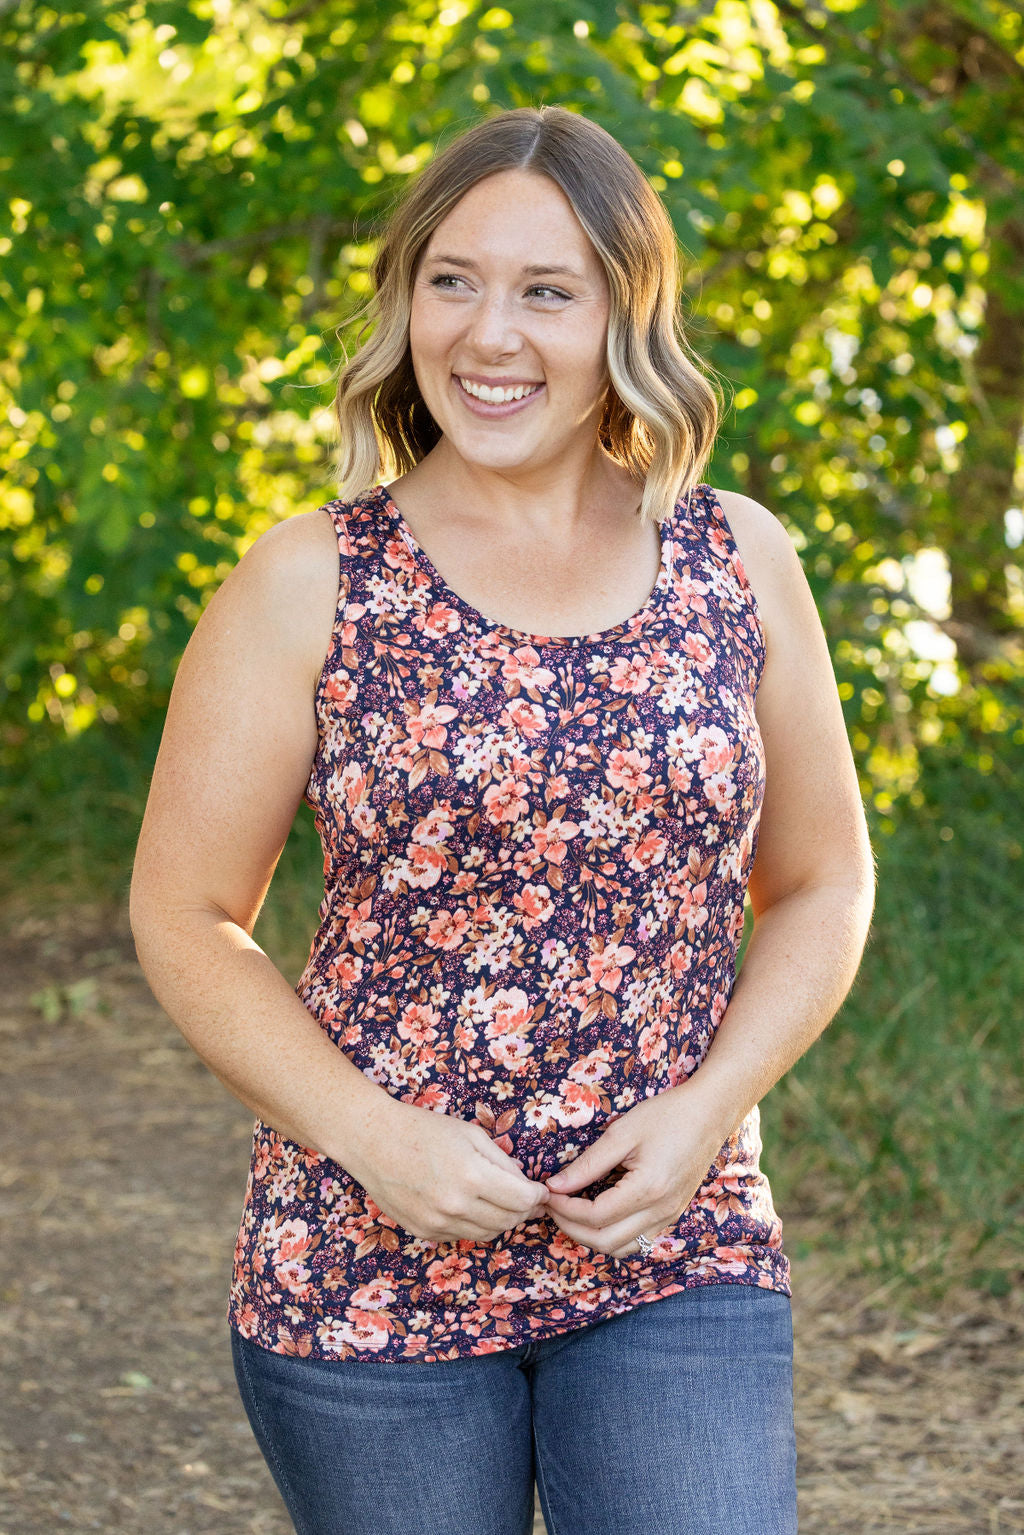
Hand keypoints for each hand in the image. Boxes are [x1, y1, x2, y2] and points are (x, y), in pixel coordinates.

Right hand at [347, 1095, 550, 1245]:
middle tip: (528, 1199)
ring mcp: (437, 1223)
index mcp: (471, 1176)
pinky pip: (461, 1236)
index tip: (541, 1190)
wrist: (372, 1141)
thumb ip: (502, 1162)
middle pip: (508, 1221)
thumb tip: (523, 1184)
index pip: (522, 1200)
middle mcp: (456, 1206)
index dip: (537, 1196)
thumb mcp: (471, 1134)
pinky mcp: (424, 1232)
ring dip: (502, 1221)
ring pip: (487, 1234)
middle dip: (524, 1210)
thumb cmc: (423, 1129)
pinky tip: (474, 1207)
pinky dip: (475, 1225)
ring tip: (504, 1204)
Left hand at [542, 1084, 730, 1258]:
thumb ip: (587, 1164)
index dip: (565, 1208)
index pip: (595, 1216)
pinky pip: (638, 1241)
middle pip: (605, 1241)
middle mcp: (661, 1211)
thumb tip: (555, 1185)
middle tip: (552, 1205)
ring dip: (591, 1237)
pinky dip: (612, 1237)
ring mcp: (669, 1217)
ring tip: (571, 1213)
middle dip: (571, 1227)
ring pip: (621, 1248)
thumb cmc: (666, 1116)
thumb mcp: (621, 1133)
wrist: (709, 1114)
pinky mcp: (672, 1215)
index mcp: (648, 1189)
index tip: (548, 1193)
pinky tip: (598, 1216)